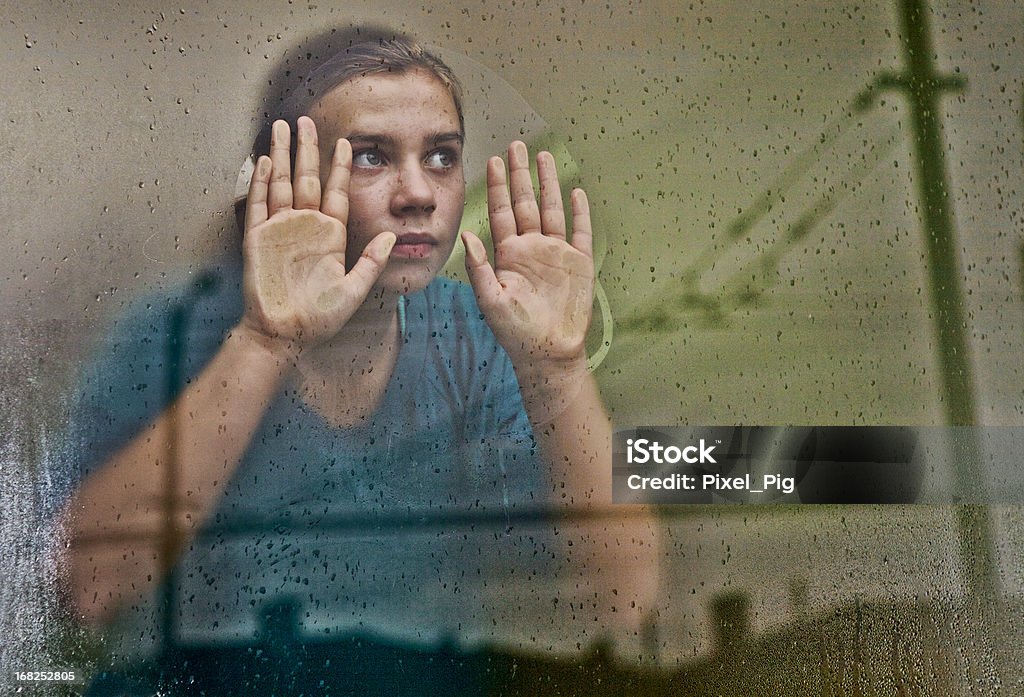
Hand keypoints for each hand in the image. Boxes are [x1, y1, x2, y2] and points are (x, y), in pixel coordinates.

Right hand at [239, 118, 394, 354]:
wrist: (284, 335)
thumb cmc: (319, 318)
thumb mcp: (353, 290)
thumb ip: (371, 262)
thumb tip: (394, 237)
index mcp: (329, 235)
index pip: (336, 192)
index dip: (340, 167)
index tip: (346, 142)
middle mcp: (305, 227)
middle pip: (307, 179)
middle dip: (307, 149)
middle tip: (306, 119)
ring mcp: (280, 229)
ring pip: (281, 183)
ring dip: (280, 155)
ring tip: (281, 127)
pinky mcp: (257, 238)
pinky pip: (259, 204)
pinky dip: (261, 182)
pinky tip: (265, 161)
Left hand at [463, 141, 593, 375]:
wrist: (548, 352)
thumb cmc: (515, 332)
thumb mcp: (490, 300)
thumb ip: (478, 268)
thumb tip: (466, 234)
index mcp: (509, 254)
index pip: (501, 212)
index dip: (497, 186)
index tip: (493, 160)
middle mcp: (532, 248)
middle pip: (526, 202)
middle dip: (520, 174)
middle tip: (516, 144)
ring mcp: (556, 253)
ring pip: (552, 209)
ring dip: (548, 184)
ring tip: (543, 156)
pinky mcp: (579, 264)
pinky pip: (580, 232)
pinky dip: (579, 212)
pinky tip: (576, 192)